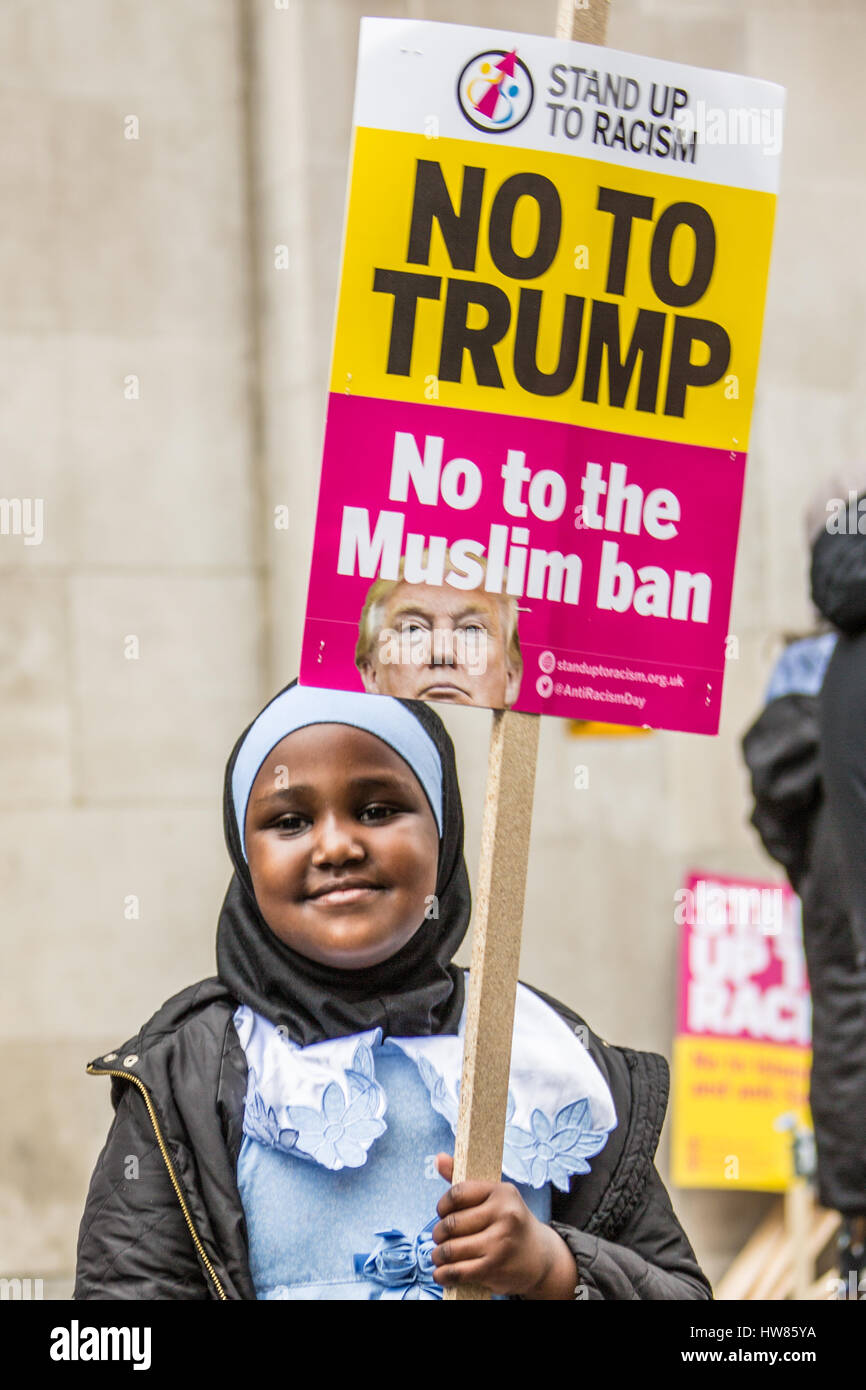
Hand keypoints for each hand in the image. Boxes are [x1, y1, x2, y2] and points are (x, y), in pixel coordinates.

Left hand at [431, 1154, 577, 1298]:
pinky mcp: (495, 1267)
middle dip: (438, 1233)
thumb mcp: (494, 1197)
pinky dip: (444, 1274)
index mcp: (502, 1192)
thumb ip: (464, 1182)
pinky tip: (442, 1273)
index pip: (458, 1193)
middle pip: (451, 1223)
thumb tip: (438, 1158)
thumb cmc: (509, 1222)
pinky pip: (458, 1271)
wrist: (540, 1257)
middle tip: (440, 1237)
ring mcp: (500, 1243)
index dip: (442, 1205)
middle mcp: (504, 1215)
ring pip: (451, 1249)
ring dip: (438, 1255)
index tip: (442, 1212)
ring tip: (439, 1256)